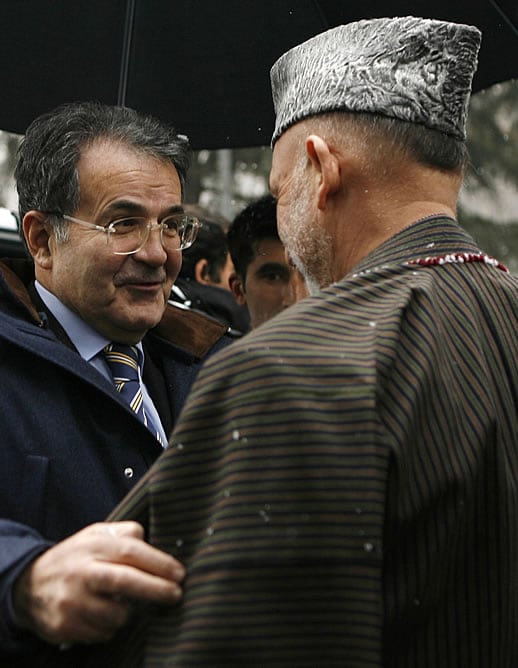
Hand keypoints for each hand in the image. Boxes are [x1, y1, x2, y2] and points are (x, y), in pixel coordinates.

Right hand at [12, 521, 184, 645]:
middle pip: (125, 582)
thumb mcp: (96, 535)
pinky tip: (101, 615)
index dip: (159, 563)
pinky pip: (102, 634)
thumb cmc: (75, 558)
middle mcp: (81, 573)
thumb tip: (152, 540)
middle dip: (156, 590)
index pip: (130, 551)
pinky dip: (109, 627)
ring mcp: (71, 602)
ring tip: (120, 603)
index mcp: (92, 547)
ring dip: (128, 613)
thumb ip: (125, 533)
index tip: (180, 574)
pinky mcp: (64, 627)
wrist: (29, 584)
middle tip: (177, 595)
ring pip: (117, 615)